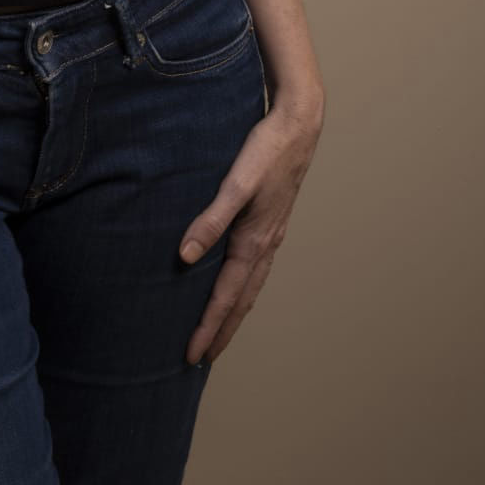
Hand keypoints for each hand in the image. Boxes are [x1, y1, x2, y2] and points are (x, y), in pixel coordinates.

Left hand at [178, 90, 324, 365]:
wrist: (299, 125)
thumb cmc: (266, 152)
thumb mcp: (235, 184)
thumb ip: (210, 220)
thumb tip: (185, 258)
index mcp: (254, 241)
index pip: (226, 296)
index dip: (209, 326)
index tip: (193, 355)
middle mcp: (265, 244)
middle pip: (241, 300)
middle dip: (222, 330)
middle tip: (202, 359)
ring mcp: (271, 234)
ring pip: (251, 286)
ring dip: (234, 312)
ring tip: (219, 331)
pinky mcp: (271, 221)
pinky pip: (256, 267)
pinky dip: (244, 287)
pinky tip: (237, 282)